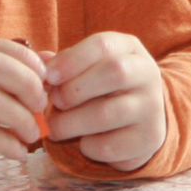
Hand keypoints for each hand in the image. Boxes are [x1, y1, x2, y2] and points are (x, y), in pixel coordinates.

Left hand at [43, 32, 167, 172]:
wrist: (140, 119)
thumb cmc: (102, 87)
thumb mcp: (87, 67)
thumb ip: (62, 64)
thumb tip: (39, 62)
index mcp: (129, 48)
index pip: (103, 45)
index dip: (71, 60)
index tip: (48, 76)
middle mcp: (147, 74)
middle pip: (114, 73)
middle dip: (74, 90)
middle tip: (55, 102)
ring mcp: (151, 107)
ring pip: (107, 113)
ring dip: (71, 123)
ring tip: (55, 127)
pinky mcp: (148, 140)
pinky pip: (109, 145)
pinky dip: (87, 146)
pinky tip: (84, 141)